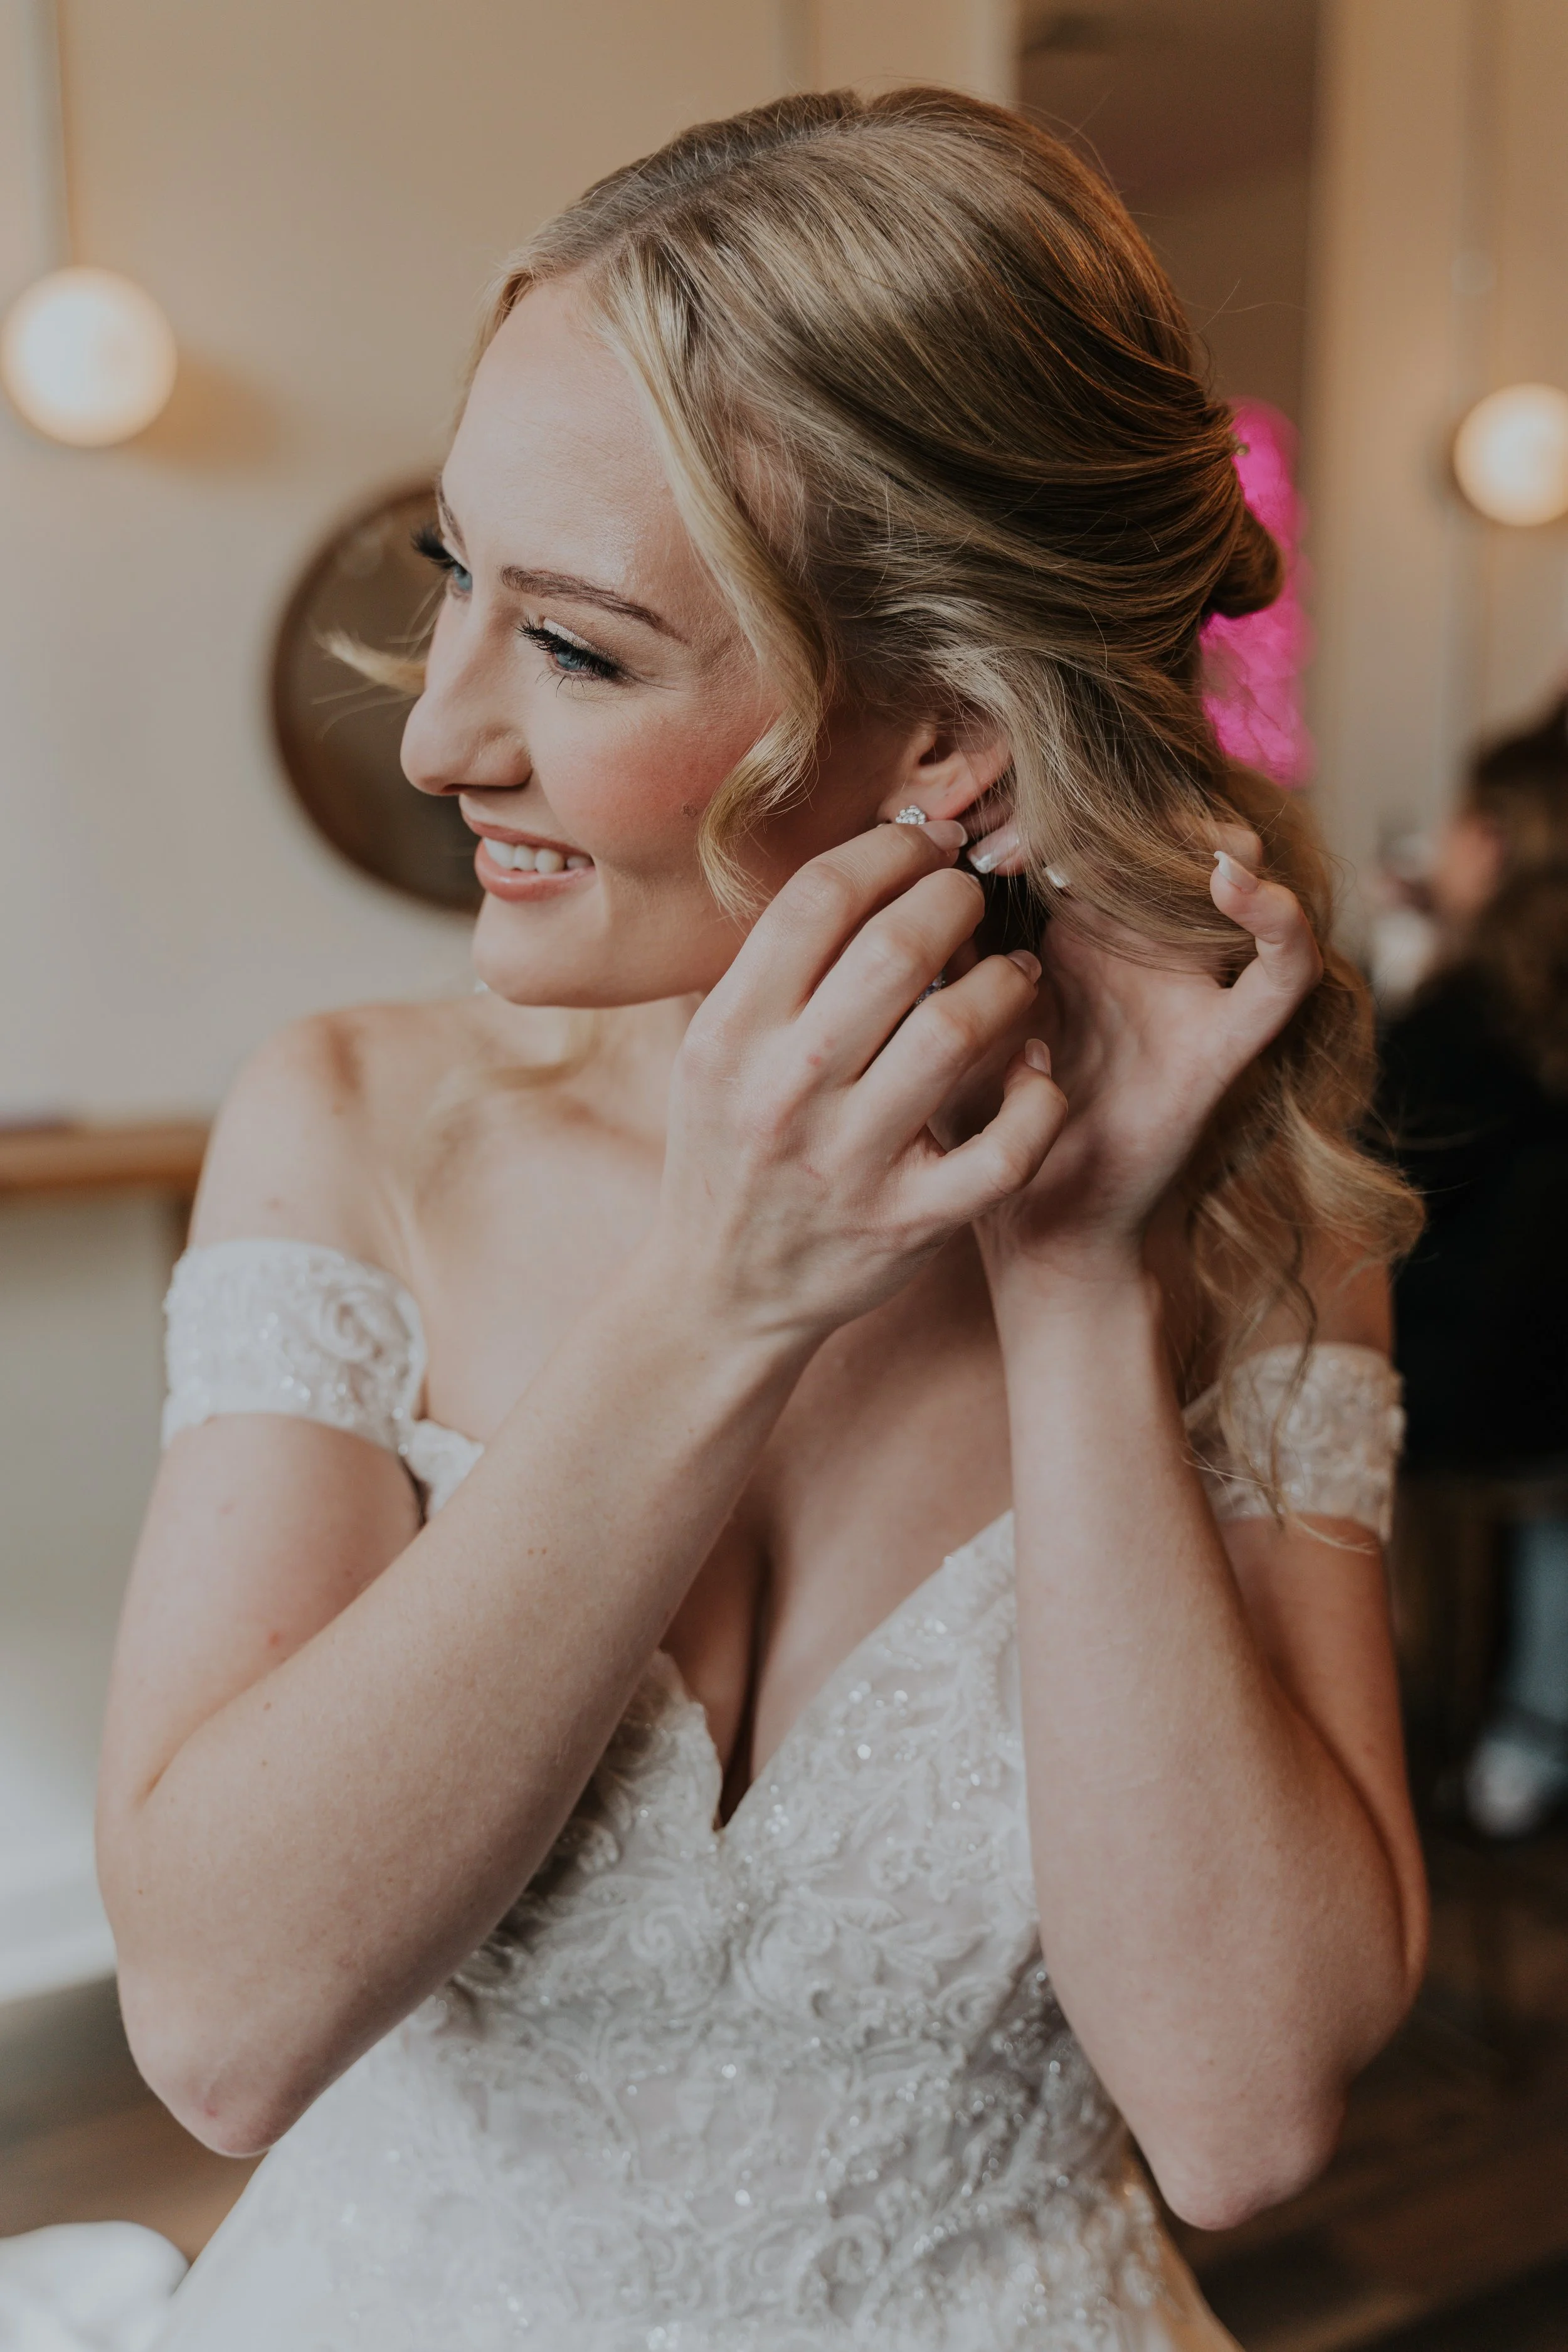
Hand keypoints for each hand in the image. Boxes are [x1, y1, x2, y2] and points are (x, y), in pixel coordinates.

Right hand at [654, 821, 1067, 1348]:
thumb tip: (872, 855)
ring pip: (957, 1032)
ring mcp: (850, 1161)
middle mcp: (785, 1091)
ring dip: (1005, 984)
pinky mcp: (911, 1222)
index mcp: (731, 1033)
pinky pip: (1007, 1149)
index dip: (890, 846)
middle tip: (973, 900)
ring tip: (1014, 973)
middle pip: (896, 948)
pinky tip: (1033, 1071)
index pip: (820, 899)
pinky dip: (1038, 1099)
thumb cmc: (732, 1147)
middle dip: (955, 900)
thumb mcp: (717, 1049)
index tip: (925, 844)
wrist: (720, 1293)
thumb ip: (779, 965)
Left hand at [974, 828, 1322, 1289]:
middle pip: (1165, 825)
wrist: (1034, 1223)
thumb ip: (941, 942)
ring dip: (1199, 830)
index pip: (1084, 822)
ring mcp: (1190, 988)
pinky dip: (1279, 923)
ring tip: (1145, 830)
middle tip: (1038, 825)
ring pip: (1237, 871)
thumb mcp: (942, 1014)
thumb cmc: (978, 1118)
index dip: (1036, 808)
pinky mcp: (1224, 1045)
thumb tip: (911, 857)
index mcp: (1075, 928)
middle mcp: (1141, 945)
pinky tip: (1234, 881)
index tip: (972, 841)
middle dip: (1116, 803)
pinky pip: (1282, 978)